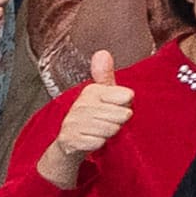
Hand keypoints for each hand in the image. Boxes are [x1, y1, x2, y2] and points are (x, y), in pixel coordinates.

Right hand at [49, 52, 139, 171]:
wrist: (70, 142)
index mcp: (92, 91)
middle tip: (108, 122)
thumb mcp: (103, 95)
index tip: (117, 107)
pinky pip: (98, 143)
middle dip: (119, 122)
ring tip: (100, 130)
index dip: (126, 105)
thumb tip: (102, 52)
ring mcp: (73, 122)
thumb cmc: (93, 117)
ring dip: (110, 133)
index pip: (126, 96)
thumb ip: (106, 76)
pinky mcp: (69, 139)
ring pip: (111, 129)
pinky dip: (99, 144)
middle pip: (122, 115)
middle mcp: (80, 104)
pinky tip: (92, 140)